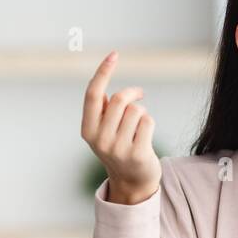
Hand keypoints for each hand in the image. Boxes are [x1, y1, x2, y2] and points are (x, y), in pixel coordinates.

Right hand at [81, 52, 161, 204]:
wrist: (131, 182)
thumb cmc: (118, 148)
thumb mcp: (102, 130)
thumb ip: (102, 110)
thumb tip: (105, 81)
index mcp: (87, 130)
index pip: (93, 95)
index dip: (103, 72)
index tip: (114, 55)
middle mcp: (99, 139)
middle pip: (119, 99)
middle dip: (132, 93)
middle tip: (139, 94)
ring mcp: (118, 148)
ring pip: (136, 110)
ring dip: (141, 113)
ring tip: (139, 126)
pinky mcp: (137, 154)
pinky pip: (148, 121)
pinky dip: (150, 123)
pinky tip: (145, 136)